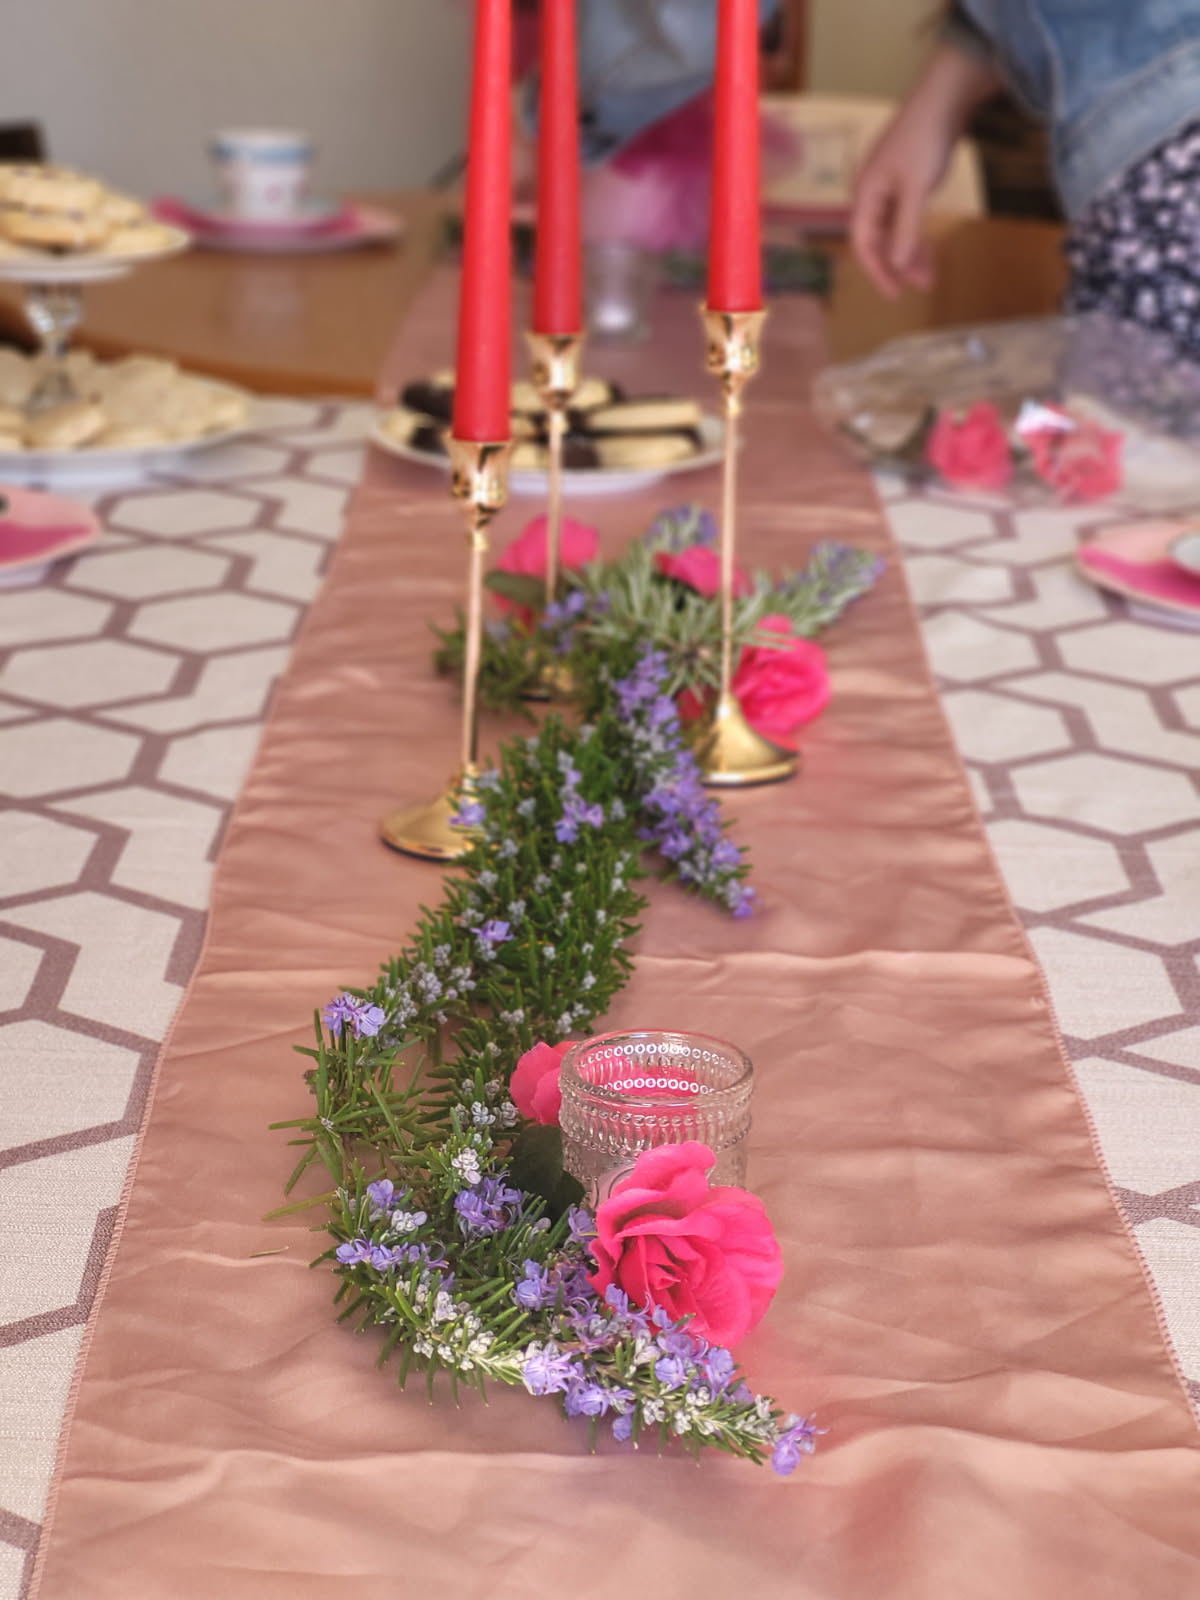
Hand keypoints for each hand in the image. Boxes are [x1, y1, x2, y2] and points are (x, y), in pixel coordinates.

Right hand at [850, 110, 951, 297]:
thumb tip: (897, 266)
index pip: (863, 243)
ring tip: (930, 274)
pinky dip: (916, 235)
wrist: (944, 97)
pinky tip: (929, 247)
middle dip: (898, 266)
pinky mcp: (906, 181)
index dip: (877, 271)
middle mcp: (872, 193)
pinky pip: (906, 218)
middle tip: (921, 286)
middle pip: (878, 241)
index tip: (895, 294)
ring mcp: (889, 187)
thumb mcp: (916, 189)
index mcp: (865, 194)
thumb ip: (906, 229)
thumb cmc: (925, 139)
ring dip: (910, 253)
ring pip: (894, 231)